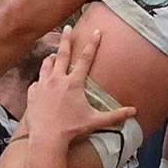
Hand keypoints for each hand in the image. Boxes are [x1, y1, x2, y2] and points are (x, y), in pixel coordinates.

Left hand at [22, 26, 135, 144]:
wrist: (47, 139)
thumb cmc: (72, 130)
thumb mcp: (96, 121)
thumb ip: (116, 115)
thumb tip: (134, 112)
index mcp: (74, 83)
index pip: (86, 58)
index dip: (93, 44)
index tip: (97, 31)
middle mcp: (57, 80)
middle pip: (63, 54)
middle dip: (67, 39)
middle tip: (68, 28)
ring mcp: (43, 85)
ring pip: (46, 65)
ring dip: (51, 59)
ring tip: (54, 56)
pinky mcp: (32, 94)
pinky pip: (36, 82)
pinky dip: (40, 81)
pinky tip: (42, 83)